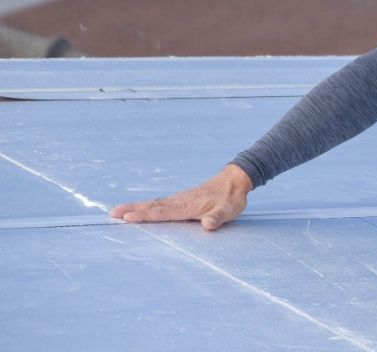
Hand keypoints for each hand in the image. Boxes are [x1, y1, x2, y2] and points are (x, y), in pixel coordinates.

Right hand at [110, 164, 251, 230]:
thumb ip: (217, 218)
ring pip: (154, 204)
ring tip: (118, 211)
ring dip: (135, 207)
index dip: (145, 215)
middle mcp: (180, 201)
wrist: (235, 181)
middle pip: (152, 206)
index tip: (128, 217)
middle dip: (132, 210)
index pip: (162, 212)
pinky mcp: (181, 199)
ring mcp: (179, 199)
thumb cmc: (231, 198)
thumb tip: (208, 225)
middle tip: (112, 213)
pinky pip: (160, 203)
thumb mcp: (228, 210)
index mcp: (187, 206)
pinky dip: (146, 206)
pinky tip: (140, 209)